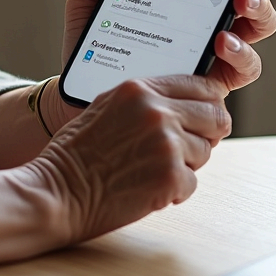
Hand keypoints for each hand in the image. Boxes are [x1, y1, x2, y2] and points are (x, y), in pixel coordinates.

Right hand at [31, 74, 231, 245]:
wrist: (59, 189)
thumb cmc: (78, 151)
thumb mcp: (107, 106)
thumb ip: (146, 100)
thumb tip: (187, 105)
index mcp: (139, 88)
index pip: (201, 85)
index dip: (209, 102)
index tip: (206, 114)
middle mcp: (156, 111)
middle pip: (216, 116)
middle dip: (207, 133)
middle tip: (186, 147)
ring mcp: (166, 143)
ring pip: (205, 151)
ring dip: (186, 163)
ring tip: (150, 167)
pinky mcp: (170, 176)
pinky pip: (192, 182)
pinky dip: (174, 190)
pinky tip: (146, 186)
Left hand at [43, 0, 275, 132]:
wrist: (78, 88)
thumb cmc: (92, 41)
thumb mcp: (89, 1)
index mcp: (184, 0)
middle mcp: (205, 27)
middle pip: (251, 11)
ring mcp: (208, 58)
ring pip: (251, 43)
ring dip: (250, 32)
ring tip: (226, 31)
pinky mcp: (204, 87)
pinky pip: (236, 75)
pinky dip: (236, 60)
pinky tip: (220, 48)